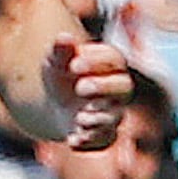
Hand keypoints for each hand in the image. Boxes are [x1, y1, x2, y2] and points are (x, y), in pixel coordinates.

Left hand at [45, 33, 134, 150]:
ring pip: (115, 116)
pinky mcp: (103, 135)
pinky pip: (104, 140)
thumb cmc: (61, 76)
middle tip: (80, 87)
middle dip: (103, 87)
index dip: (97, 61)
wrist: (53, 105)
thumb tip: (63, 37)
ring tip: (79, 117)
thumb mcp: (56, 61)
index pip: (114, 59)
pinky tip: (73, 139)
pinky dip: (89, 141)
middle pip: (124, 87)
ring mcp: (111, 113)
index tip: (74, 65)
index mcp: (109, 65)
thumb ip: (60, 51)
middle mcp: (116, 89)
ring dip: (97, 117)